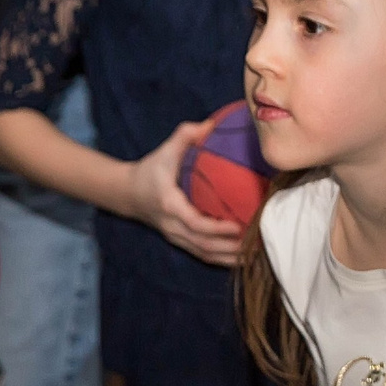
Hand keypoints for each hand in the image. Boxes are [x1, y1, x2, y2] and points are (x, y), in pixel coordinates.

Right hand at [123, 119, 244, 266]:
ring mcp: (176, 237)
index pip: (193, 222)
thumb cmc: (150, 170)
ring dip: (230, 257)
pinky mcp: (181, 242)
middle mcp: (173, 226)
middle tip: (257, 243)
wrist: (129, 193)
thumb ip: (184, 136)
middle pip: (203, 245)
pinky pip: (203, 255)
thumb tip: (210, 124)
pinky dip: (223, 260)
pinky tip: (242, 259)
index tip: (236, 227)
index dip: (215, 228)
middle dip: (230, 248)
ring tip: (256, 254)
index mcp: (169, 205)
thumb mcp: (164, 151)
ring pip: (205, 254)